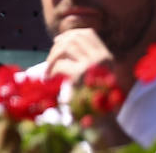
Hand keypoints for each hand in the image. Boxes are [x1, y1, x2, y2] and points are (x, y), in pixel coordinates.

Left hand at [44, 28, 133, 145]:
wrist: (105, 122)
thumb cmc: (96, 99)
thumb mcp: (95, 75)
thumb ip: (84, 58)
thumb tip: (61, 40)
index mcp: (107, 57)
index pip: (89, 34)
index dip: (71, 34)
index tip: (58, 40)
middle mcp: (103, 59)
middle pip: (75, 38)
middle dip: (58, 45)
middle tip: (50, 59)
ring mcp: (93, 66)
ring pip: (66, 47)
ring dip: (52, 57)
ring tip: (48, 71)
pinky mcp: (82, 76)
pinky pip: (61, 64)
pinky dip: (50, 70)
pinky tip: (48, 79)